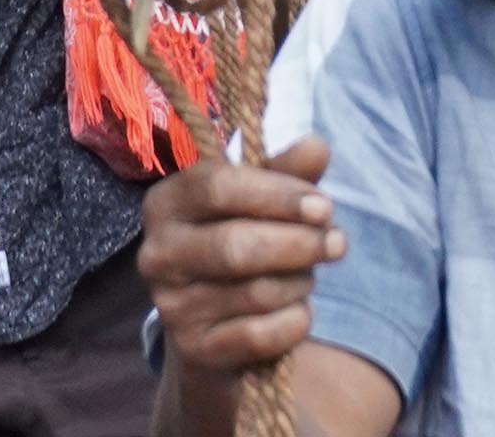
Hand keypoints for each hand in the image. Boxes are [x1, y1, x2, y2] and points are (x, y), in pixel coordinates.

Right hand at [139, 140, 346, 382]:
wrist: (216, 322)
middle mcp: (157, 254)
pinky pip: (260, 335)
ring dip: (300, 281)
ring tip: (308, 274)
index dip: (279, 195)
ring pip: (255, 292)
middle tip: (337, 243)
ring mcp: (171, 306)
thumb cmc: (242, 238)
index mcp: (167, 202)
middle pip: (237, 246)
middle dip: (299, 244)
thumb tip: (317, 146)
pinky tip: (298, 309)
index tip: (324, 207)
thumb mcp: (263, 198)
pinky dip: (293, 321)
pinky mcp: (193, 348)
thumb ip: (288, 171)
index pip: (220, 187)